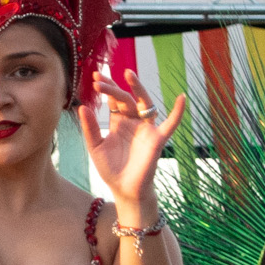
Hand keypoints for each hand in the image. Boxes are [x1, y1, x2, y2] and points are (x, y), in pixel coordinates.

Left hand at [78, 69, 185, 206]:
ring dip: (138, 88)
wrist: (124, 189)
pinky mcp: (157, 139)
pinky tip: (182, 98)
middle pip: (126, 98)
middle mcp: (133, 121)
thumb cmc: (111, 169)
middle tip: (100, 79)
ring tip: (128, 75)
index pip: (114, 100)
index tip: (95, 77)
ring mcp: (146, 128)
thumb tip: (82, 106)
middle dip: (113, 88)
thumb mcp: (95, 147)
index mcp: (119, 122)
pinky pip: (171, 124)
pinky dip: (178, 112)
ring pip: (145, 103)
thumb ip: (90, 128)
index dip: (106, 88)